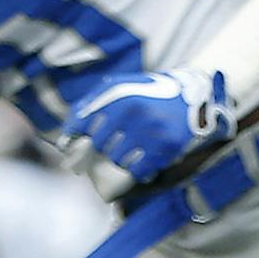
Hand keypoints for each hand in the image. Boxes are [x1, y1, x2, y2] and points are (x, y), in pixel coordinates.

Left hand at [62, 65, 234, 183]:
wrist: (191, 95)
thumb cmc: (148, 92)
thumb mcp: (119, 86)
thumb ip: (91, 103)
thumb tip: (67, 134)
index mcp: (119, 95)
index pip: (83, 123)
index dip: (74, 136)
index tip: (72, 144)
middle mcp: (135, 112)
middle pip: (100, 145)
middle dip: (101, 148)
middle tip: (109, 147)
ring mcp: (152, 131)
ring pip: (118, 160)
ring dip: (120, 159)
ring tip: (129, 151)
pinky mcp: (168, 147)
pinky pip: (139, 171)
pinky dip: (137, 170)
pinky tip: (142, 162)